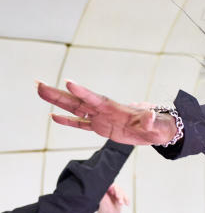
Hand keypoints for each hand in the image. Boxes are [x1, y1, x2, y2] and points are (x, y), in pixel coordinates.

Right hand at [38, 80, 177, 145]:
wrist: (157, 130)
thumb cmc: (157, 126)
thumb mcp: (156, 125)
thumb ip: (151, 121)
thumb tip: (151, 115)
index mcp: (115, 109)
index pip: (95, 99)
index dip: (82, 92)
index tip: (67, 82)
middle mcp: (103, 110)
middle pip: (77, 101)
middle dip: (58, 93)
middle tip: (38, 84)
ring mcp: (100, 118)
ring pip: (74, 109)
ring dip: (57, 101)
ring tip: (39, 91)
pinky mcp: (100, 127)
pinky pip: (80, 124)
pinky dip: (67, 121)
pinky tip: (52, 117)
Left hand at [98, 184, 129, 212]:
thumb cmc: (104, 212)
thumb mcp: (103, 202)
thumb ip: (104, 194)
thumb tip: (104, 187)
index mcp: (104, 191)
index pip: (110, 185)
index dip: (114, 189)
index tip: (115, 194)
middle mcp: (109, 192)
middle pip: (117, 188)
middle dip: (119, 194)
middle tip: (119, 199)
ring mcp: (115, 195)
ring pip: (122, 192)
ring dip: (123, 197)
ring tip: (121, 203)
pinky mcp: (120, 198)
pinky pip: (125, 196)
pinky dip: (127, 200)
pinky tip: (126, 204)